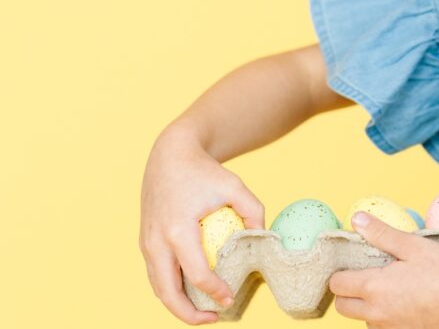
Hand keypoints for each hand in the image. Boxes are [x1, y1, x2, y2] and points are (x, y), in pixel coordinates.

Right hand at [139, 126, 265, 325]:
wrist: (170, 155)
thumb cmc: (205, 172)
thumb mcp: (235, 187)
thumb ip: (254, 212)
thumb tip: (263, 240)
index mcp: (178, 230)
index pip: (197, 274)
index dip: (215, 292)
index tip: (230, 299)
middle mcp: (157, 241)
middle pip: (167, 293)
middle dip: (189, 314)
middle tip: (215, 317)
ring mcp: (147, 244)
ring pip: (158, 288)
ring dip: (178, 306)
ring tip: (205, 311)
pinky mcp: (145, 243)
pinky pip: (156, 275)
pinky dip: (171, 290)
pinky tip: (193, 292)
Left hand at [330, 212, 438, 328]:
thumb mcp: (413, 246)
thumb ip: (381, 234)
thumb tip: (357, 219)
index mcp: (374, 287)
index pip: (337, 284)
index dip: (340, 271)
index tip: (352, 263)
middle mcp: (376, 313)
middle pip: (343, 307)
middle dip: (348, 291)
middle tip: (367, 274)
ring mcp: (389, 328)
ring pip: (363, 319)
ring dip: (367, 306)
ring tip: (390, 287)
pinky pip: (382, 327)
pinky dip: (385, 316)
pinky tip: (404, 302)